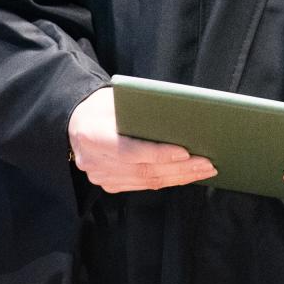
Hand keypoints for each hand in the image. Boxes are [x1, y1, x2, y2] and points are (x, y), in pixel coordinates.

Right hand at [68, 87, 216, 192]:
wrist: (76, 120)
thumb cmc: (101, 104)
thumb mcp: (115, 98)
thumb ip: (140, 111)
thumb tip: (181, 120)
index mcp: (91, 134)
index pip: (129, 150)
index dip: (158, 154)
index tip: (185, 152)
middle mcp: (92, 161)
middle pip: (142, 170)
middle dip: (179, 168)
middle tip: (208, 162)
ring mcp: (100, 176)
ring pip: (145, 181)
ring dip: (179, 177)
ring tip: (205, 169)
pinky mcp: (109, 184)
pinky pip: (142, 185)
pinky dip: (167, 179)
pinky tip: (187, 174)